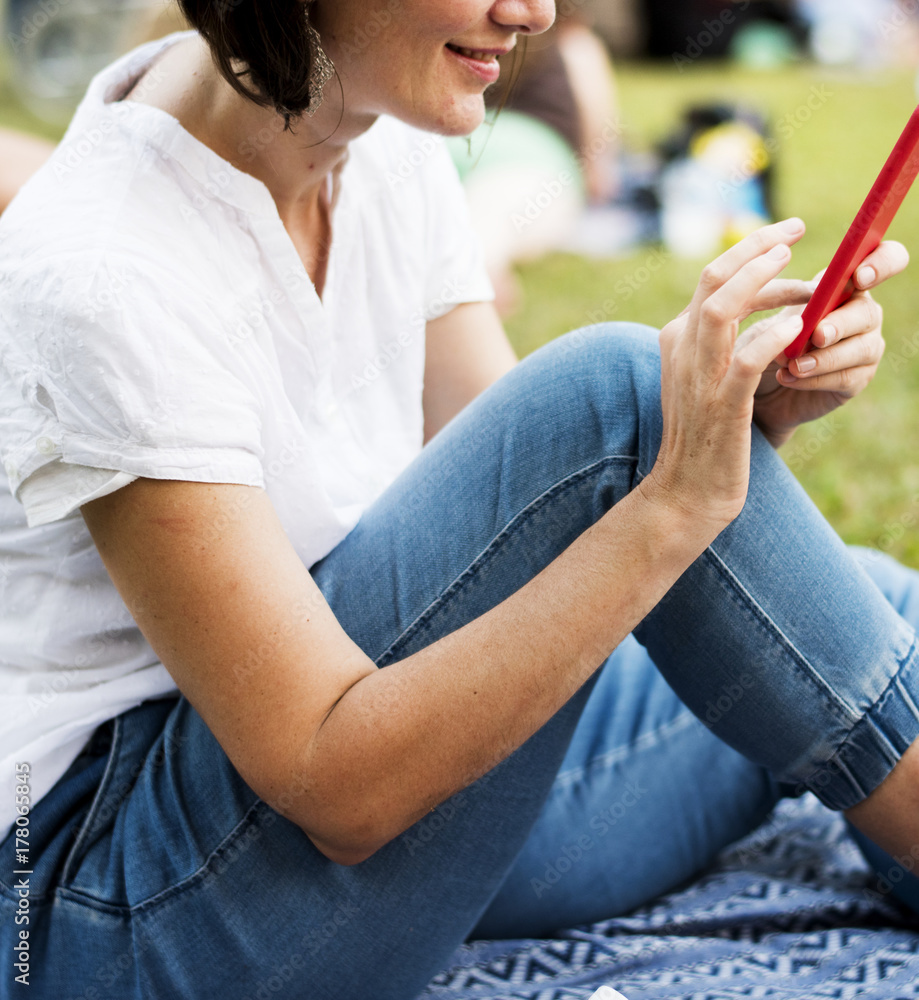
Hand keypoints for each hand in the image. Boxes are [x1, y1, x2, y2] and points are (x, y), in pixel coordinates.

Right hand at [644, 219, 807, 534]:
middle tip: (795, 231)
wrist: (685, 490)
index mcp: (677, 339)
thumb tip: (753, 306)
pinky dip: (772, 337)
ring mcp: (698, 376)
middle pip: (714, 279)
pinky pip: (746, 358)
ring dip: (762, 280)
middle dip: (757, 248)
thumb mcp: (700, 378)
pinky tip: (796, 327)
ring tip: (797, 267)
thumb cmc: (703, 435)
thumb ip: (715, 341)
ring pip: (723, 308)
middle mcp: (682, 349)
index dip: (750, 253)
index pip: (711, 279)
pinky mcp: (721, 405)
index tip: (784, 240)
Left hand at [752, 240, 909, 446]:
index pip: (885, 259)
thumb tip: (807, 298)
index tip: (859, 277)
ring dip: (825, 357)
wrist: (754, 388)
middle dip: (841, 323)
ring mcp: (865, 346)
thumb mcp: (767, 318)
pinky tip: (789, 378)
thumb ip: (785, 304)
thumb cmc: (762, 344)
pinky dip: (816, 378)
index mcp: (844, 285)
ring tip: (793, 365)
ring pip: (861, 348)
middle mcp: (862, 313)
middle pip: (867, 312)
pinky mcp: (858, 379)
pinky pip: (847, 377)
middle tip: (817, 335)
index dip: (881, 263)